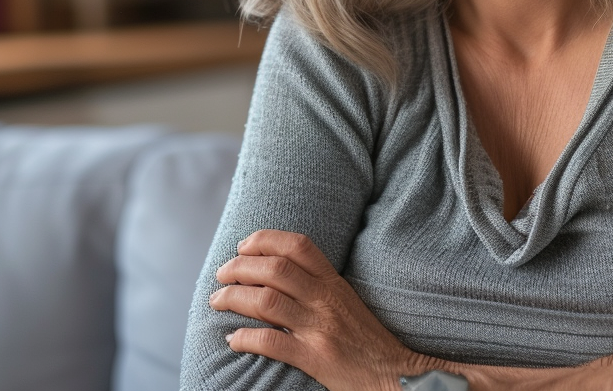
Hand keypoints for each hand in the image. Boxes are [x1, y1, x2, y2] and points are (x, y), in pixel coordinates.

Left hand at [209, 229, 422, 390]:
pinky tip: (234, 339)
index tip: (243, 245)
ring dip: (233, 298)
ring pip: (266, 301)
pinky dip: (245, 338)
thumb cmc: (366, 339)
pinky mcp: (315, 358)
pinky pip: (271, 341)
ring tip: (218, 301)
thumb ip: (316, 284)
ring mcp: (320, 328)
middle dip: (239, 267)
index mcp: (334, 282)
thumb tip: (273, 271)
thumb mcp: (346, 300)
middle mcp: (326, 300)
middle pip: (275, 269)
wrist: (394, 373)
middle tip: (222, 274)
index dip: (265, 239)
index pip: (298, 246)